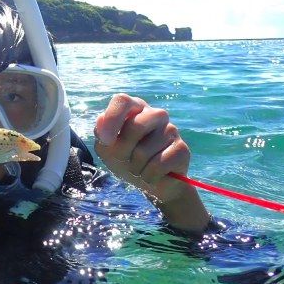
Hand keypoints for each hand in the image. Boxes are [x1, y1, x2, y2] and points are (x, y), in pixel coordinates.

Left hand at [94, 94, 208, 231]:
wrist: (151, 182)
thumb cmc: (126, 158)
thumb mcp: (107, 147)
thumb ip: (101, 132)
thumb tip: (101, 119)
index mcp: (135, 108)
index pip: (122, 101)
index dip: (112, 119)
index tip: (106, 141)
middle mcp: (155, 114)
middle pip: (135, 126)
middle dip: (123, 151)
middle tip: (125, 159)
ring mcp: (171, 130)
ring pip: (143, 151)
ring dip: (135, 168)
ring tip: (140, 168)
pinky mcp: (182, 149)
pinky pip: (158, 165)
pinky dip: (149, 176)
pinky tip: (152, 175)